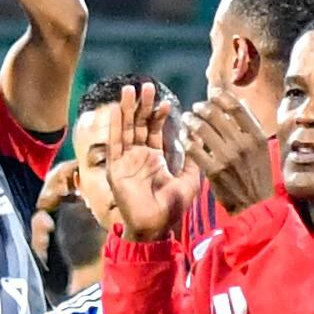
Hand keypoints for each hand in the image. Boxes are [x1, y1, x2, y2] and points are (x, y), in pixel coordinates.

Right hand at [95, 81, 199, 239]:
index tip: (165, 101)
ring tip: (130, 89)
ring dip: (127, 110)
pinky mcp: (116, 168)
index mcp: (155, 159)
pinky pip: (115, 144)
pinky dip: (115, 127)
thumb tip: (198, 141)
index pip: (155, 130)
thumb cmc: (173, 208)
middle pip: (139, 124)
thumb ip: (192, 160)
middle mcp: (139, 157)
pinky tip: (116, 111)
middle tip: (146, 86)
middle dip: (142, 105)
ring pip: (126, 129)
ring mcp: (127, 161)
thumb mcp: (189, 180)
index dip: (159, 115)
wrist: (156, 226)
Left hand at [184, 92, 275, 212]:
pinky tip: (185, 138)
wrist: (256, 204)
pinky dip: (187, 140)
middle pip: (216, 114)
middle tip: (195, 108)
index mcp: (256, 136)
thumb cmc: (258, 175)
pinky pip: (194, 149)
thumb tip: (239, 101)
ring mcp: (227, 157)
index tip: (212, 95)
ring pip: (202, 129)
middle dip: (201, 108)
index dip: (221, 97)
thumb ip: (251, 125)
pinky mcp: (214, 170)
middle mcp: (242, 144)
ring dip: (191, 121)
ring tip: (187, 120)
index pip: (236, 107)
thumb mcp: (261, 148)